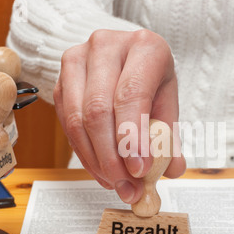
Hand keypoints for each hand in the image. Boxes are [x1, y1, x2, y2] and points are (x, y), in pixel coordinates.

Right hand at [53, 29, 185, 203]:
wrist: (126, 59)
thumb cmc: (151, 79)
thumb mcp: (167, 101)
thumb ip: (170, 137)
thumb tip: (173, 170)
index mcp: (144, 46)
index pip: (131, 94)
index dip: (132, 137)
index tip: (140, 170)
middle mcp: (106, 46)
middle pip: (99, 110)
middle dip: (112, 158)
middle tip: (127, 186)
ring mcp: (78, 61)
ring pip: (77, 120)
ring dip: (96, 161)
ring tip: (116, 183)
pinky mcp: (60, 80)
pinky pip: (66, 124)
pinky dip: (84, 154)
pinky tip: (101, 170)